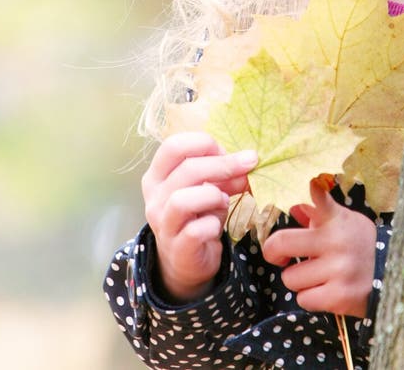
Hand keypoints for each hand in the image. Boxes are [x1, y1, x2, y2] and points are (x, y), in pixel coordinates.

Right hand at [142, 132, 257, 301]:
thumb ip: (224, 173)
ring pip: (183, 200)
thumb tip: (248, 160)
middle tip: (248, 165)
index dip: (203, 143)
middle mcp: (155, 198)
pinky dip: (213, 225)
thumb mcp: (208, 187)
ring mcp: (163, 224)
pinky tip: (217, 226)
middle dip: (224, 165)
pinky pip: (195, 231)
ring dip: (213, 196)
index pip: (173, 146)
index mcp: (158, 175)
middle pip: (186, 169)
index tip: (224, 150)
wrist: (187, 260)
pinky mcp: (177, 248)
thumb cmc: (197, 214)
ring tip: (224, 201)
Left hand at [262, 179, 376, 316]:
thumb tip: (293, 205)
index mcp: (335, 219)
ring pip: (290, 278)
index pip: (321, 199)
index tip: (309, 184)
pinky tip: (325, 290)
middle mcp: (335, 242)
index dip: (313, 192)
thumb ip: (318, 212)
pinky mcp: (339, 297)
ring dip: (299, 280)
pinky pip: (303, 299)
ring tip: (316, 275)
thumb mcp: (345, 221)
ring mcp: (338, 270)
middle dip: (275, 253)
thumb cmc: (360, 245)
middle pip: (281, 244)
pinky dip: (310, 298)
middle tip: (280, 257)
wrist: (394, 277)